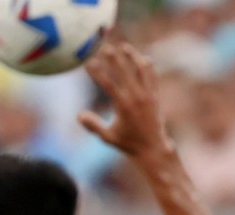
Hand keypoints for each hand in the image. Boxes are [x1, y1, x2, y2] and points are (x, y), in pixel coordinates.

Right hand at [79, 43, 172, 161]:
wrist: (153, 148)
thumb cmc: (128, 143)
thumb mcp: (108, 137)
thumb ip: (93, 126)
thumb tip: (79, 115)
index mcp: (123, 106)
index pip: (108, 85)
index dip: (97, 72)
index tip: (88, 62)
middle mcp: (136, 98)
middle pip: (124, 73)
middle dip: (113, 59)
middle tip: (104, 47)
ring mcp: (148, 96)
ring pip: (140, 71)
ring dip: (132, 57)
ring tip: (124, 47)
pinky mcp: (155, 97)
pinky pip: (152, 77)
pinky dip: (148, 67)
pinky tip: (143, 58)